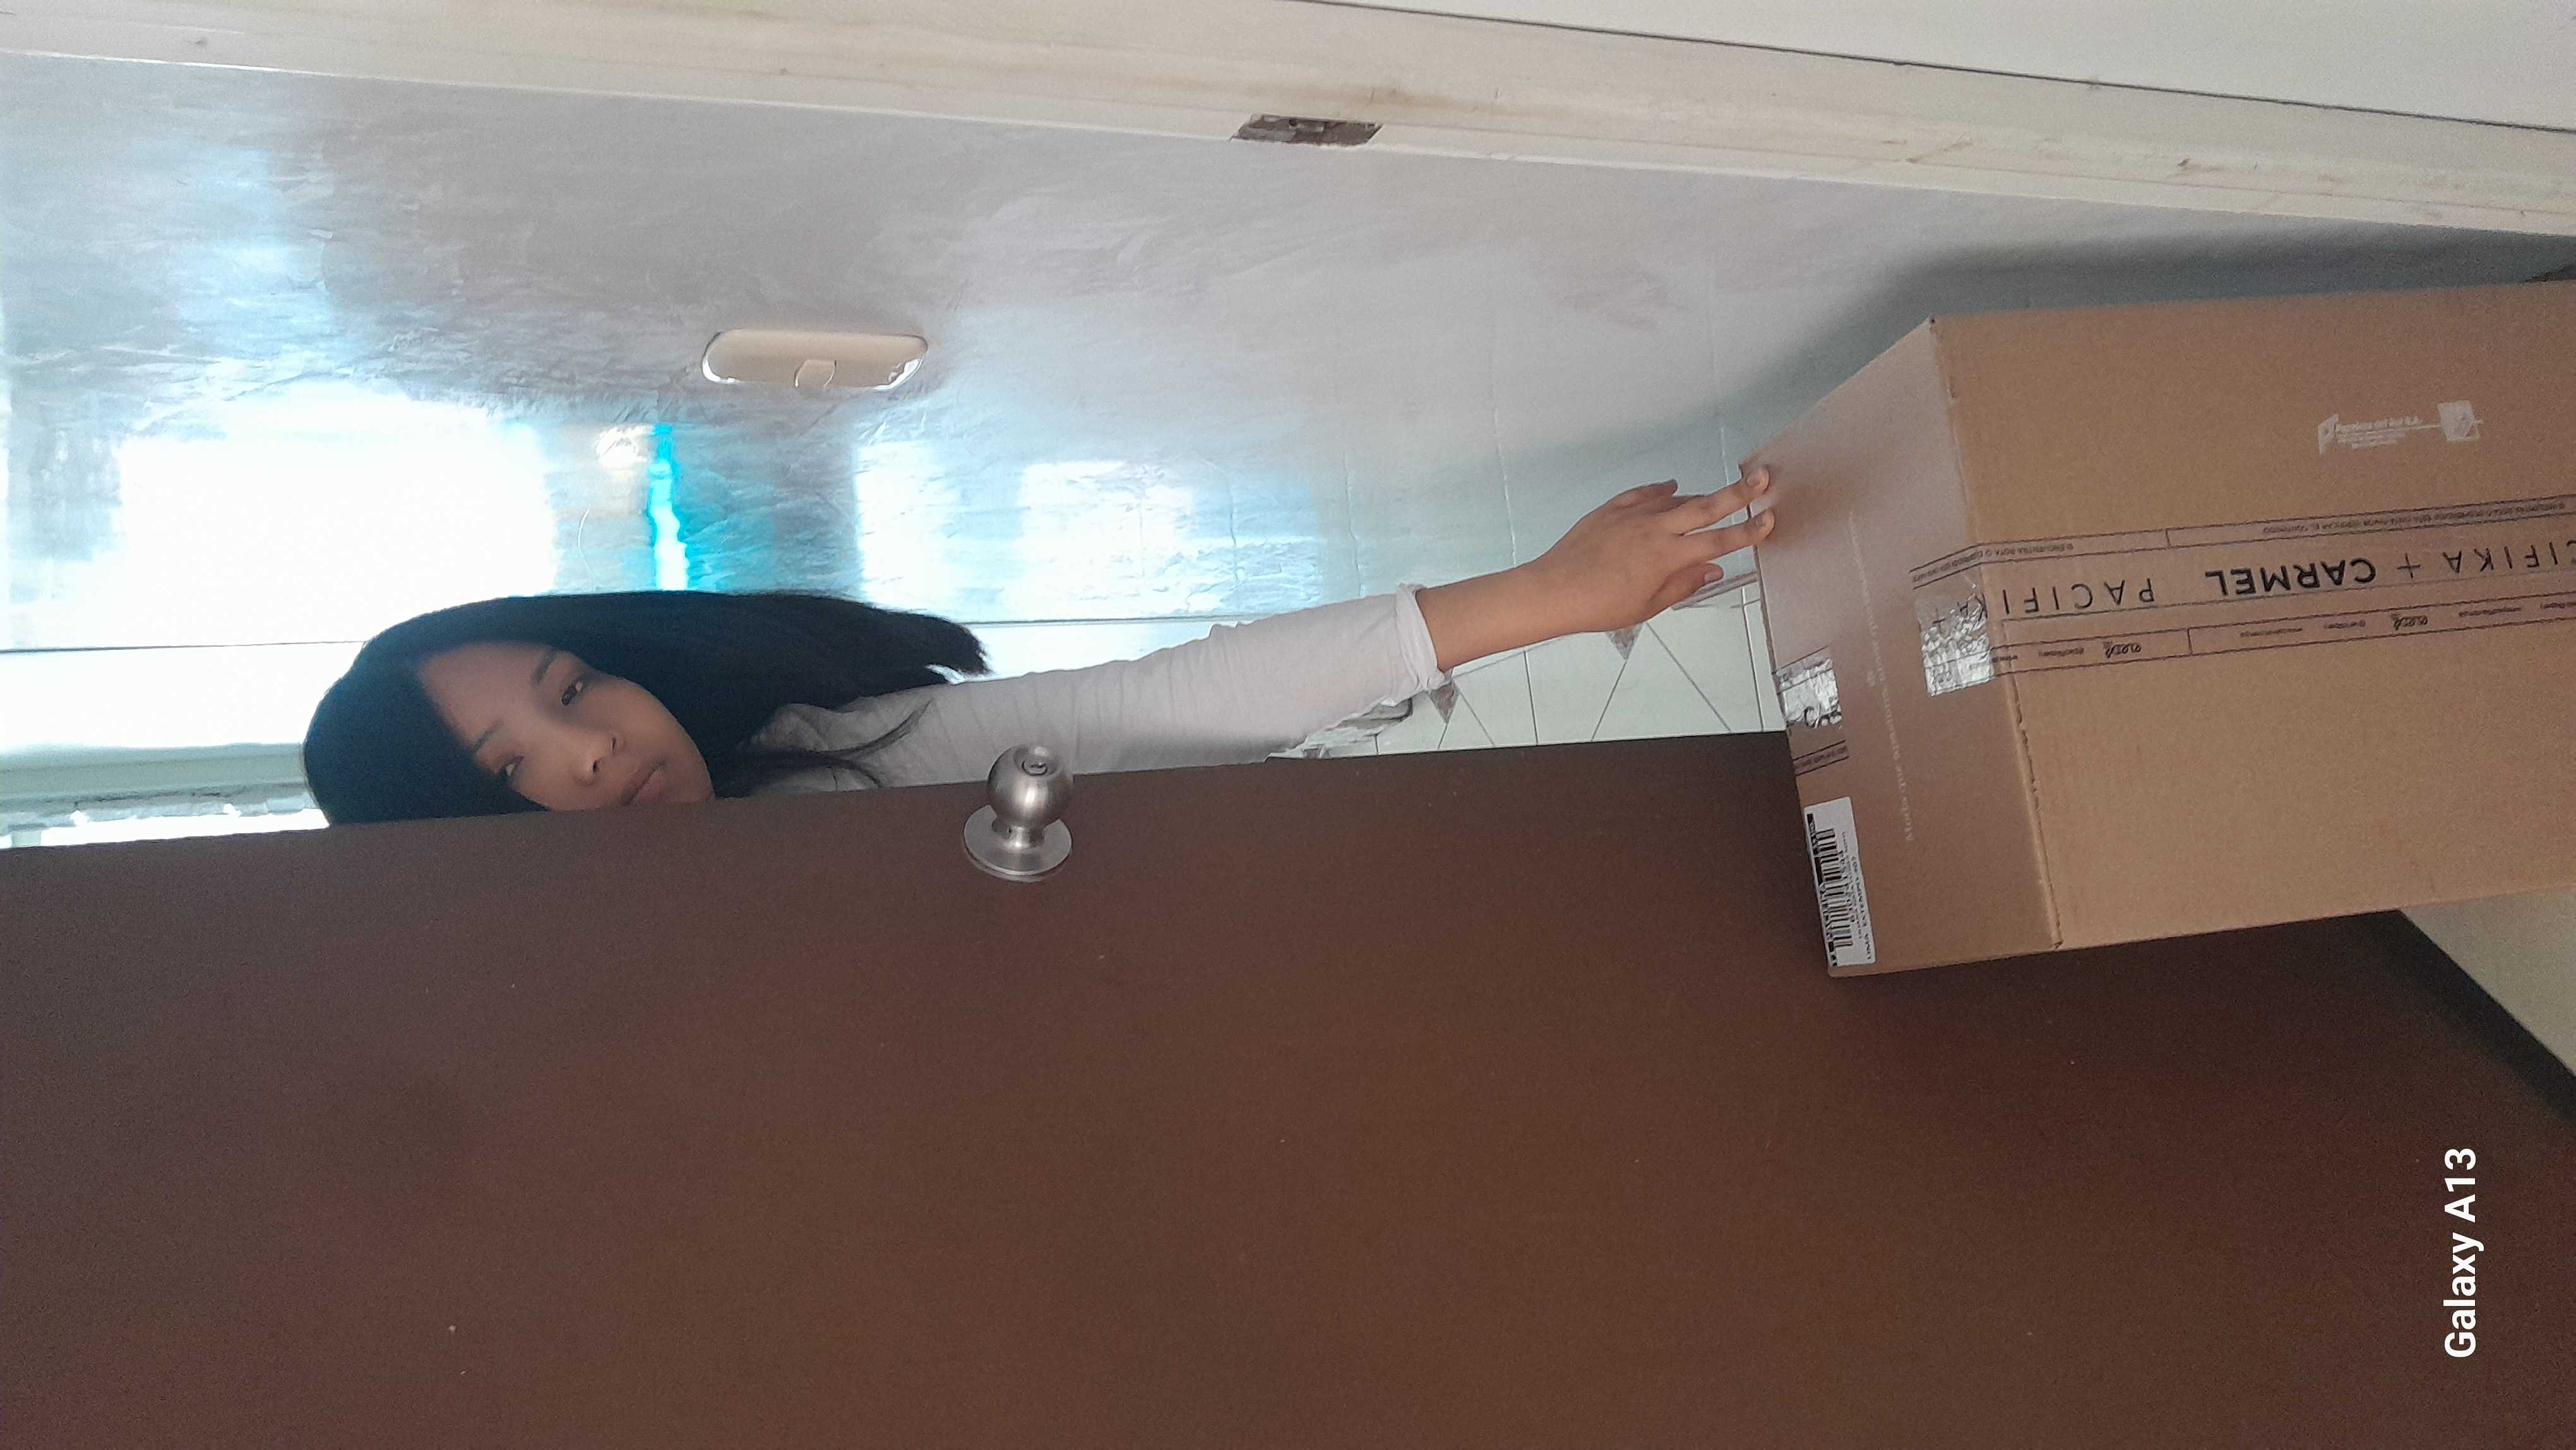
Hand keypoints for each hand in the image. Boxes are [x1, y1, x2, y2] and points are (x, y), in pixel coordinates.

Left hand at [1412, 467, 1775, 672]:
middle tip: (1762, 476)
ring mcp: (1632, 514)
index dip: (1747, 531)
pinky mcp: (1611, 509)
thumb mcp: (1648, 606)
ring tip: (1714, 498)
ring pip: (1675, 499)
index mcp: (1667, 556)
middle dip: (1737, 492)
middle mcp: (1655, 529)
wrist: (1554, 589)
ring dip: (1697, 497)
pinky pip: (1643, 493)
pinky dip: (1660, 490)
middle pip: (1705, 506)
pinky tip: (1671, 487)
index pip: (1718, 542)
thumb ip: (1683, 584)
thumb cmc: (1601, 607)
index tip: (1770, 519)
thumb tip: (1714, 569)